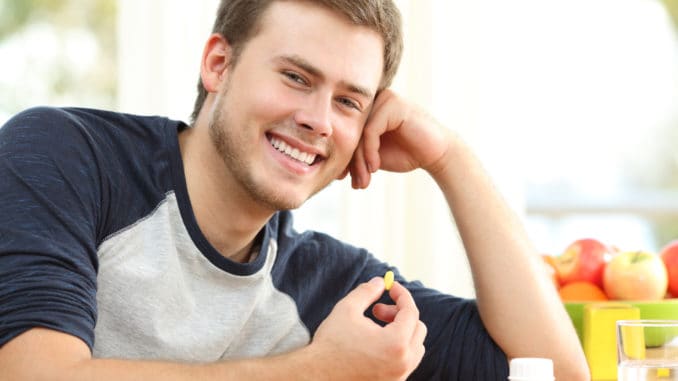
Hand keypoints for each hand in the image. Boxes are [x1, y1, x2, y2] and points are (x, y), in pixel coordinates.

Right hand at [310, 277, 426, 380]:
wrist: (317, 376)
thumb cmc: (331, 343)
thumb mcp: (347, 309)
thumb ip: (368, 292)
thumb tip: (381, 282)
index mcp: (396, 343)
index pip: (411, 312)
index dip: (401, 294)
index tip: (391, 287)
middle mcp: (403, 363)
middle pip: (418, 329)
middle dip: (400, 313)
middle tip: (377, 310)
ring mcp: (399, 376)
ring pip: (414, 347)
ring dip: (401, 331)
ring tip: (374, 327)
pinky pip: (405, 361)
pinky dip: (397, 347)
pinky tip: (373, 343)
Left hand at [347, 89, 450, 188]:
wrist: (437, 154)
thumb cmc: (406, 153)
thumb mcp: (373, 155)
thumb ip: (354, 153)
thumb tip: (328, 162)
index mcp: (367, 108)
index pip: (346, 133)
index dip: (344, 157)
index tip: (343, 179)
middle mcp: (373, 99)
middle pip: (351, 133)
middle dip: (351, 162)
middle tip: (356, 184)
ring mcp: (383, 99)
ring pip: (359, 133)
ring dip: (360, 161)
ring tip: (365, 181)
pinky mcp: (392, 104)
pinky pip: (370, 131)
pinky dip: (370, 152)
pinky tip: (375, 167)